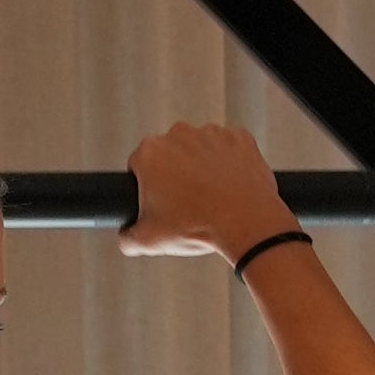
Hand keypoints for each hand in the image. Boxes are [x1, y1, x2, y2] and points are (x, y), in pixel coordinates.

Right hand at [122, 121, 289, 266]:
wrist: (247, 225)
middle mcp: (179, 135)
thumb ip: (127, 237)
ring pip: (200, 149)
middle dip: (175, 173)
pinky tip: (230, 186)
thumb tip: (126, 236)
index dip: (148, 187)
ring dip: (202, 167)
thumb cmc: (199, 227)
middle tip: (186, 203)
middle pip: (170, 154)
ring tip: (211, 197)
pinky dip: (229, 164)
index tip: (161, 202)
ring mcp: (212, 133)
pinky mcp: (240, 138)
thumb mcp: (149, 241)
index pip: (139, 166)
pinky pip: (229, 149)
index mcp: (150, 153)